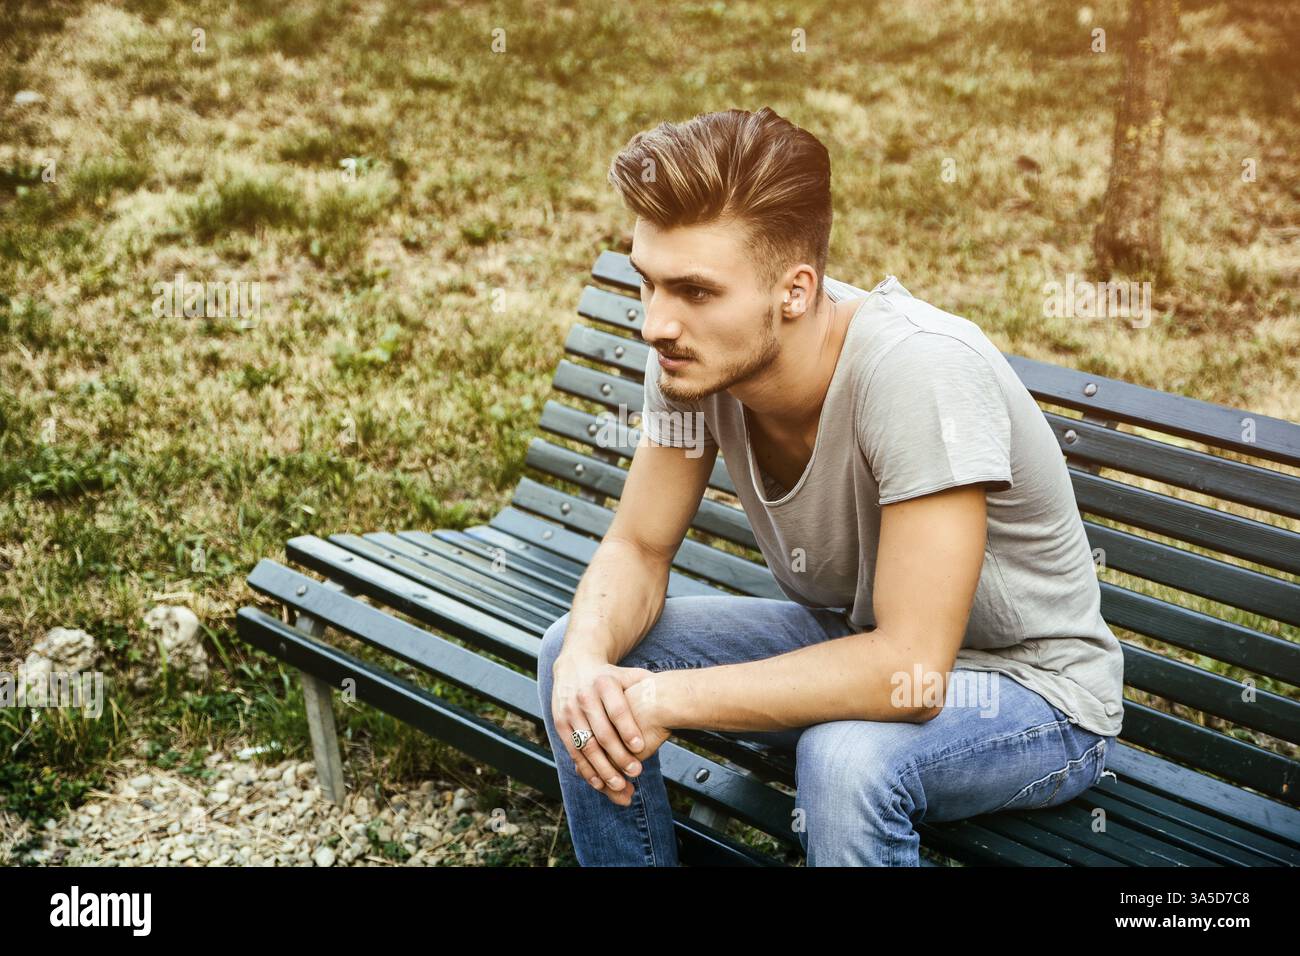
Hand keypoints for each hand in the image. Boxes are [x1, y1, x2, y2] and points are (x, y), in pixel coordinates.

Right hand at [550, 654, 667, 806]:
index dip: (628, 729)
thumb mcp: (627, 674)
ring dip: (603, 769)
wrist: (574, 667)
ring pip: (586, 746)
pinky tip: (600, 783)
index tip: (641, 748)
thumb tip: (672, 690)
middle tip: (636, 772)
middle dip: (619, 756)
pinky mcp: (560, 724)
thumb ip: (646, 684)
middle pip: (602, 732)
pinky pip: (573, 751)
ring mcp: (570, 712)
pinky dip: (586, 769)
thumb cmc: (610, 676)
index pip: (617, 709)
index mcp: (604, 684)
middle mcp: (585, 697)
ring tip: (620, 785)